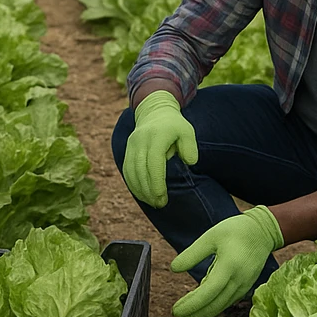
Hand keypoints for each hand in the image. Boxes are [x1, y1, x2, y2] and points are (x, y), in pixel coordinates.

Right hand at [121, 90, 197, 207]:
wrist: (155, 111)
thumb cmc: (174, 125)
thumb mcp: (187, 131)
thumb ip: (190, 147)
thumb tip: (190, 162)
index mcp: (157, 136)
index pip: (154, 163)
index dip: (156, 182)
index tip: (162, 197)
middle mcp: (141, 140)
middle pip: (140, 170)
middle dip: (149, 190)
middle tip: (160, 204)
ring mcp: (132, 145)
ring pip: (131, 172)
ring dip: (140, 190)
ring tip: (152, 202)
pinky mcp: (127, 150)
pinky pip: (127, 170)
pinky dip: (133, 184)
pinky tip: (142, 194)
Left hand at [171, 206, 282, 316]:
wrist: (263, 231)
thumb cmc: (236, 230)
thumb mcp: (211, 236)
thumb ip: (193, 253)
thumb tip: (174, 268)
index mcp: (229, 266)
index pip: (207, 293)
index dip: (191, 304)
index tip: (176, 310)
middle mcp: (238, 280)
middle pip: (214, 305)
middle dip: (195, 314)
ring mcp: (244, 285)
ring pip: (222, 306)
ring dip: (204, 314)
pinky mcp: (246, 286)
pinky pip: (228, 301)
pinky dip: (215, 306)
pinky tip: (204, 306)